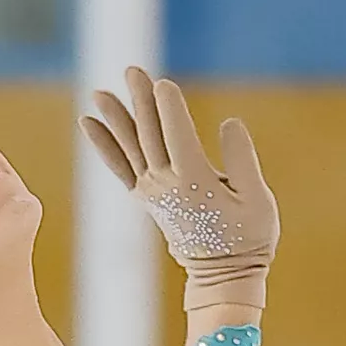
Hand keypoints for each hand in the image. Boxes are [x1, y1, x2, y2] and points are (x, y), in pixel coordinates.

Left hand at [78, 68, 277, 317]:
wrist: (223, 276)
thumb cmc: (248, 237)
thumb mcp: (257, 199)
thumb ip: (243, 161)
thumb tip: (229, 123)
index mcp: (195, 182)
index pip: (176, 135)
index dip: (169, 109)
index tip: (162, 83)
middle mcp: (166, 185)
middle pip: (150, 134)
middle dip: (141, 101)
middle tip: (131, 70)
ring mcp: (152, 193)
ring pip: (131, 147)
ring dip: (115, 117)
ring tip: (98, 93)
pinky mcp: (146, 199)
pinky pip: (120, 167)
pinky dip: (104, 145)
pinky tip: (88, 123)